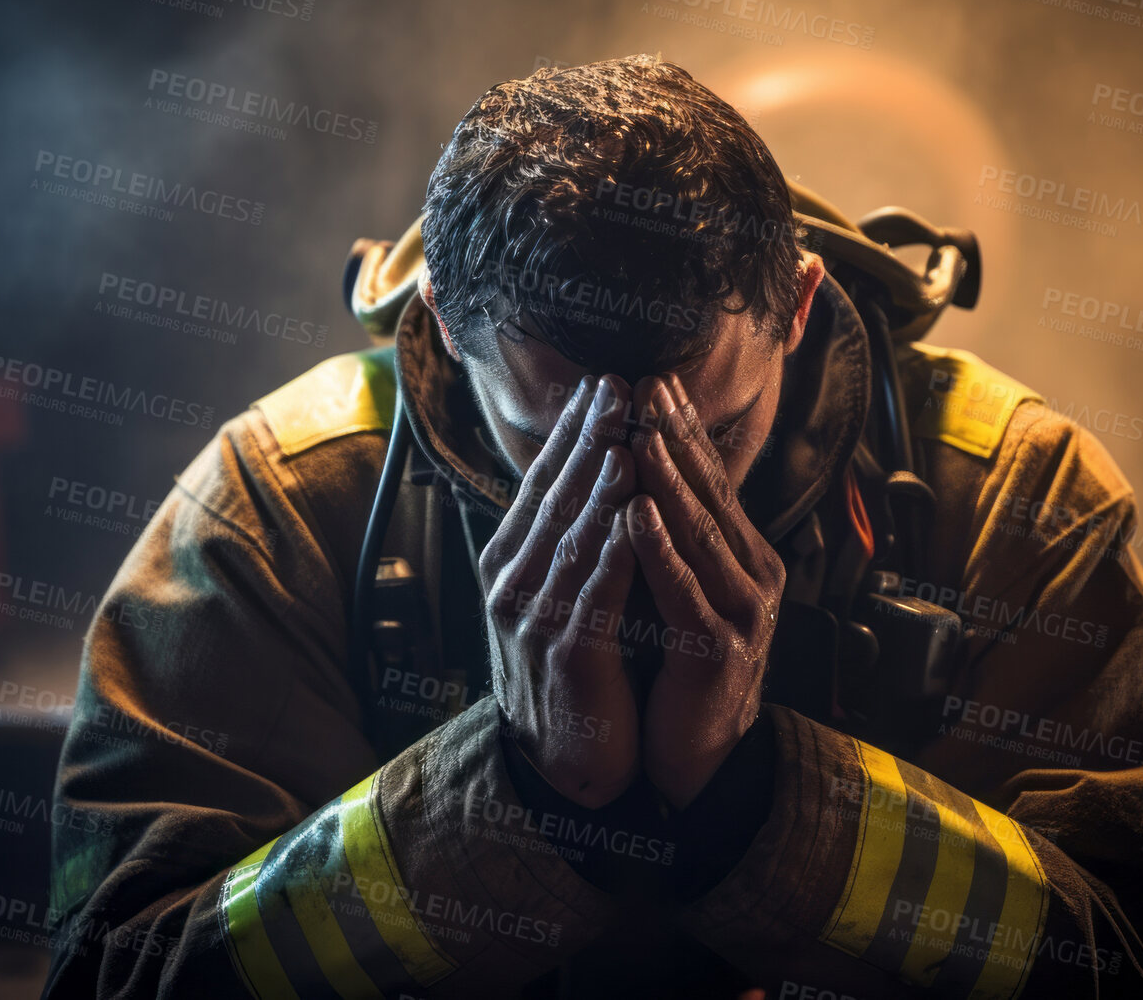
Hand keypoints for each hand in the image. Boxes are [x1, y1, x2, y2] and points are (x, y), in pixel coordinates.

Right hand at [479, 375, 643, 808]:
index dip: (570, 432)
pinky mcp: (566, 654)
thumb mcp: (556, 593)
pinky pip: (594, 593)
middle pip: (552, 498)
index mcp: (508, 562)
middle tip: (615, 387)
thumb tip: (583, 470)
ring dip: (599, 487)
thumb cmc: (571, 668)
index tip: (601, 383)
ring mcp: (534, 618)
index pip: (541, 484)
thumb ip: (564, 538)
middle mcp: (510, 584)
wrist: (566, 760)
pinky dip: (614, 553)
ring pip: (571, 539)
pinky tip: (634, 519)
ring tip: (626, 439)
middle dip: (586, 440)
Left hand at [628, 374, 785, 808]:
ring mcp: (742, 613)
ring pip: (701, 533)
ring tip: (639, 434)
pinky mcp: (719, 651)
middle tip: (647, 384)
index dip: (683, 428)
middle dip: (676, 436)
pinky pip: (684, 591)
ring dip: (668, 480)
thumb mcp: (677, 588)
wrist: (693, 756)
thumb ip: (669, 536)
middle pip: (711, 493)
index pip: (711, 479)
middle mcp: (752, 575)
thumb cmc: (675, 666)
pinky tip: (635, 514)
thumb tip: (634, 469)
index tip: (652, 379)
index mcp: (741, 555)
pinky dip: (658, 549)